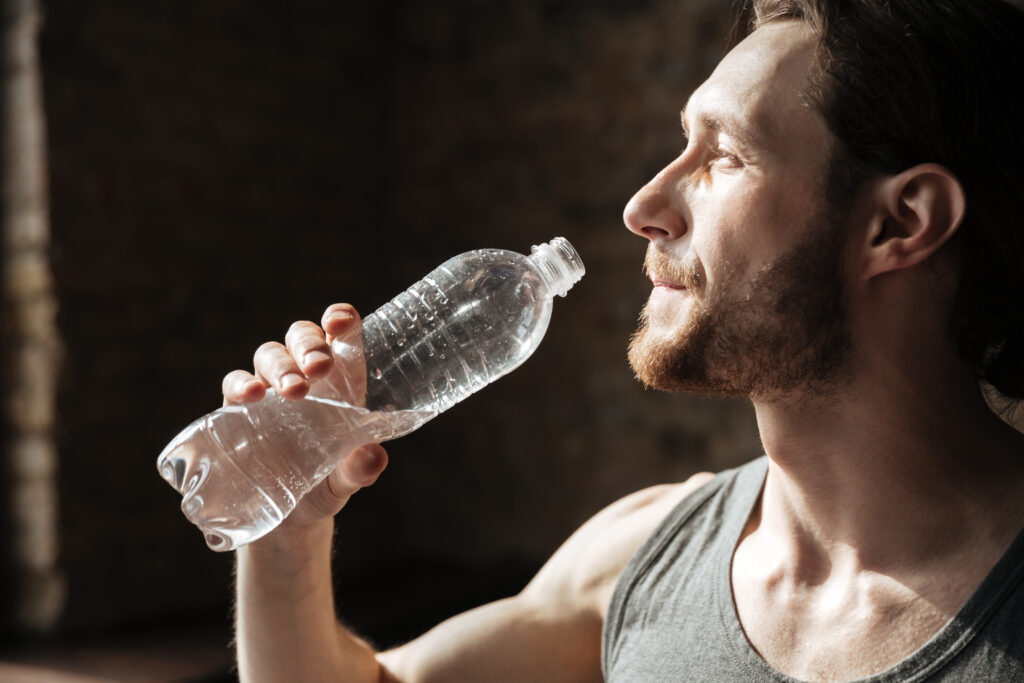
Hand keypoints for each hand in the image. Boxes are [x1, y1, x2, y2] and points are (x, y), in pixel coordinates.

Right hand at [221, 303, 388, 534]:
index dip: (341, 319)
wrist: (288, 518)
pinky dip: (241, 384)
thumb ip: (360, 468)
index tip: (341, 322)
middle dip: (309, 344)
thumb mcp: (346, 480)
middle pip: (302, 336)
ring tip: (293, 391)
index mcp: (342, 383)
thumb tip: (373, 457)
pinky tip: (252, 396)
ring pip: (269, 354)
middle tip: (319, 368)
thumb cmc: (326, 486)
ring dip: (280, 365)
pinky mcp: (239, 410)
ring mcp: (270, 390)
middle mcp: (306, 378)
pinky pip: (234, 383)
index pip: (342, 336)